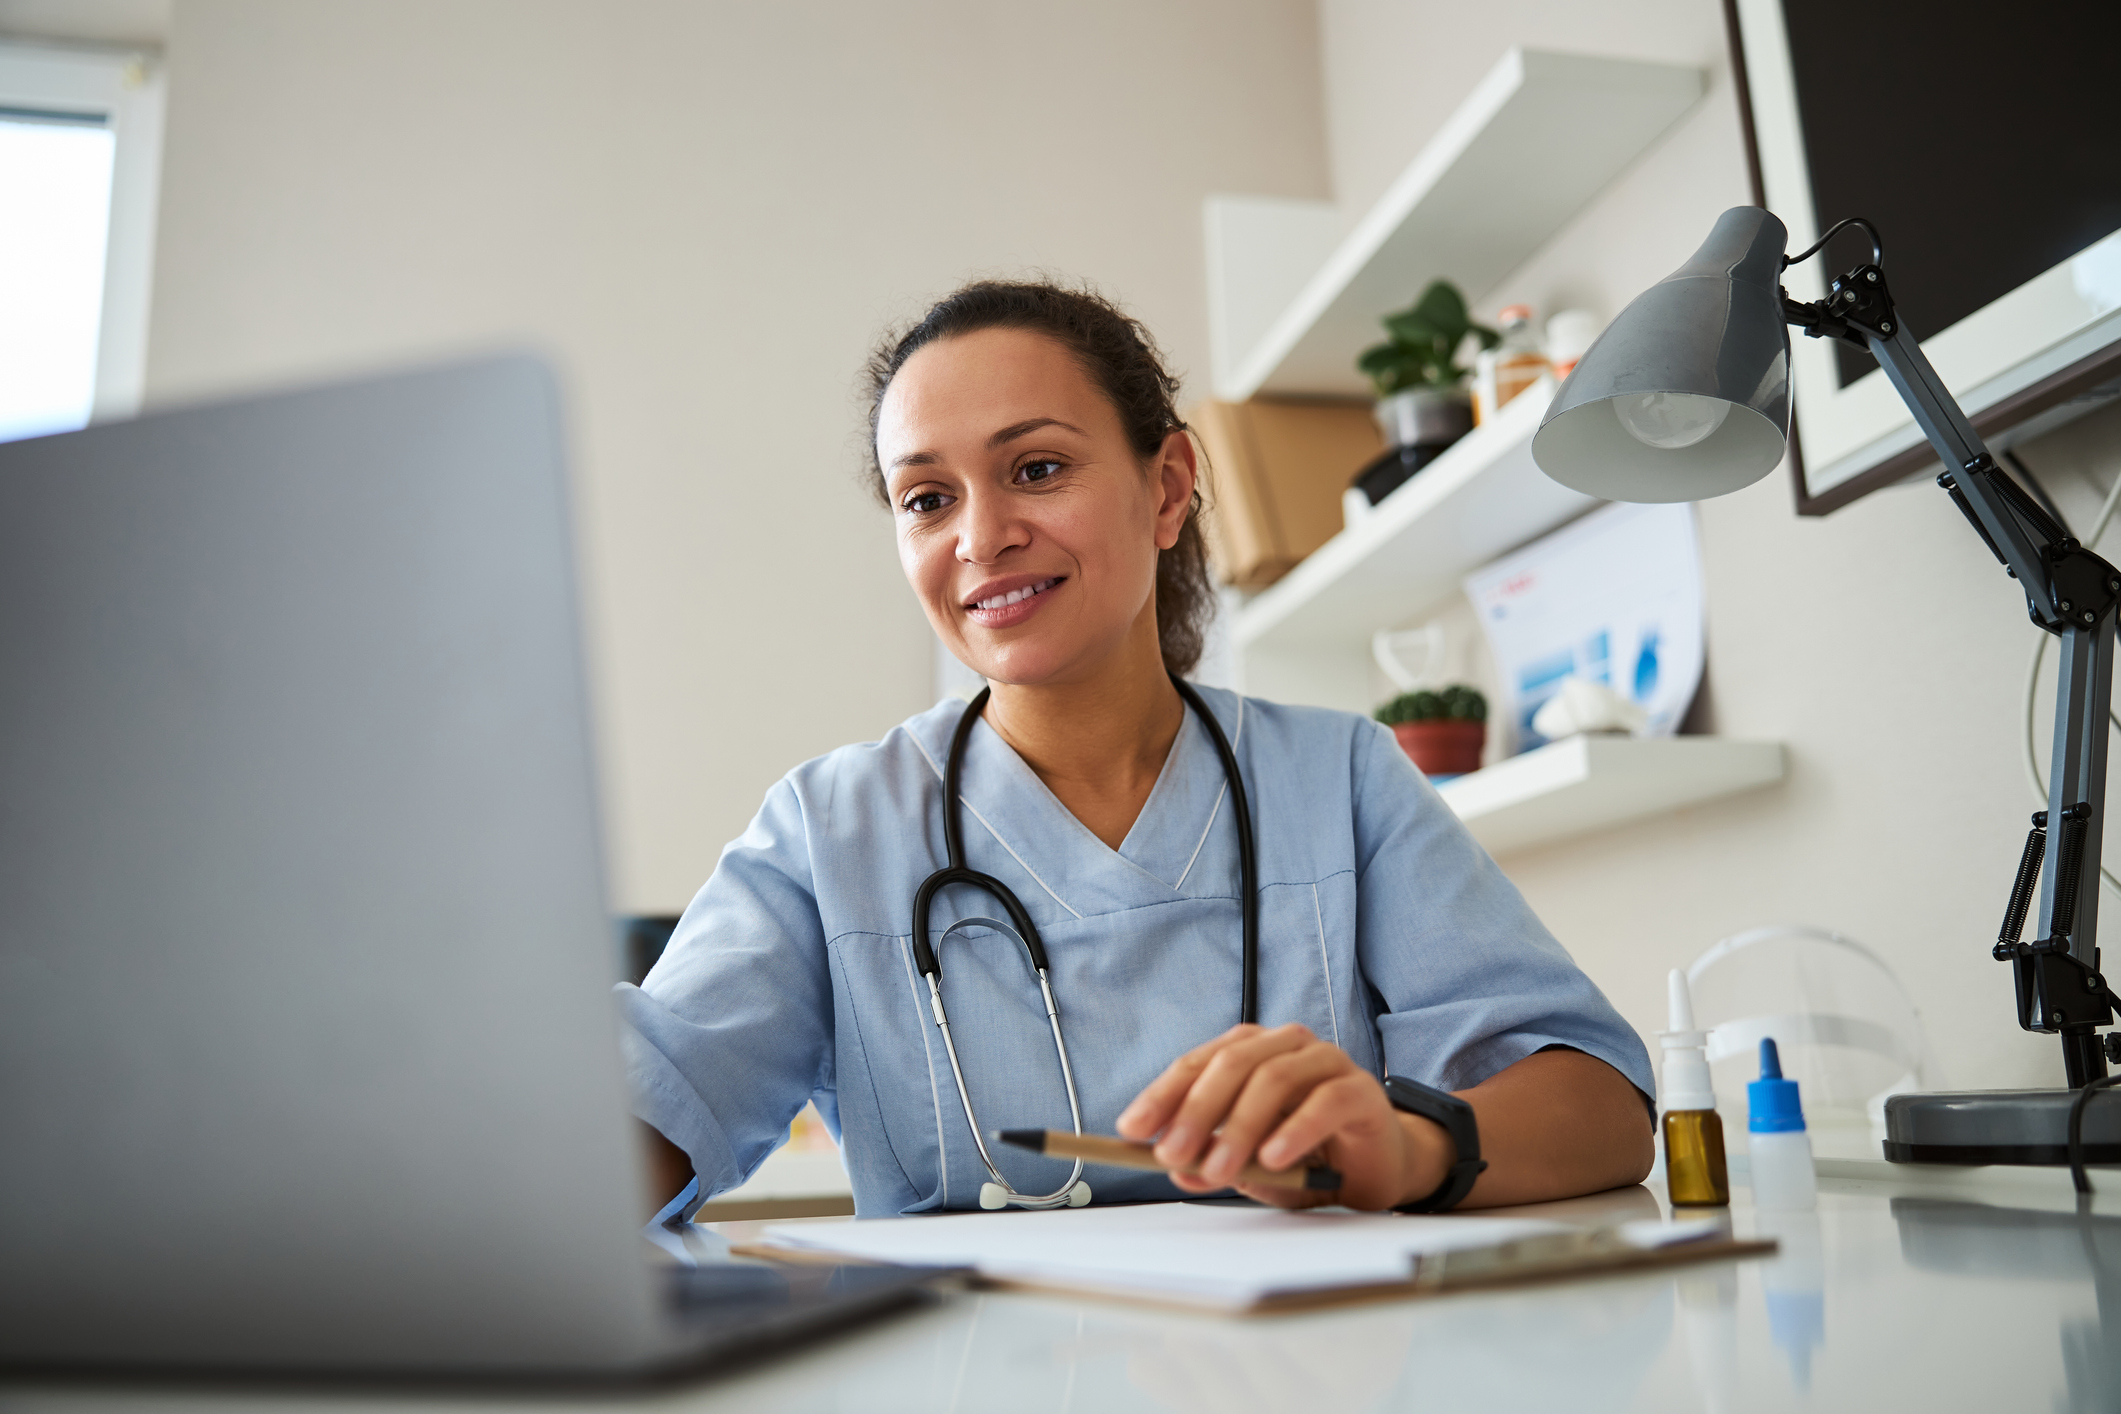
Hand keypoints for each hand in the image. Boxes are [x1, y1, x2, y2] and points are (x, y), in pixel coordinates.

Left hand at [1114, 1023, 1449, 1209]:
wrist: (1375, 1166)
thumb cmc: (1306, 1156)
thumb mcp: (1249, 1165)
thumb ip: (1215, 1162)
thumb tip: (1176, 1169)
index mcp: (1250, 1051)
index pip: (1197, 1064)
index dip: (1162, 1095)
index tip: (1131, 1129)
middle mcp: (1285, 1046)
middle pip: (1231, 1064)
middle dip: (1195, 1111)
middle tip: (1171, 1154)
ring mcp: (1325, 1062)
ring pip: (1272, 1079)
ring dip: (1239, 1127)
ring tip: (1219, 1168)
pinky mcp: (1360, 1090)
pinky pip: (1324, 1102)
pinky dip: (1294, 1130)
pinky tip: (1273, 1157)